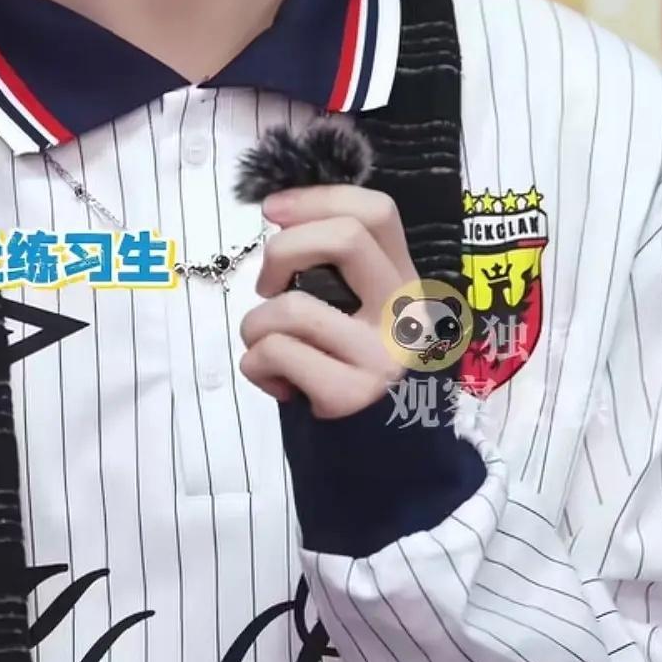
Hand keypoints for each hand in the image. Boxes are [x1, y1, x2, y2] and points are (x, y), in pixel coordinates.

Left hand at [238, 184, 416, 417]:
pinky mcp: (351, 394)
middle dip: (281, 251)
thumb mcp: (367, 317)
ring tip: (267, 349)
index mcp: (406, 284)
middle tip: (266, 286)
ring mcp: (382, 355)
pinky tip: (277, 384)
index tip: (272, 210)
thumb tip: (283, 219)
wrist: (388, 463)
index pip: (377, 212)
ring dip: (254, 325)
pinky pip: (275, 353)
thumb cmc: (356, 375)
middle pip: (344, 238)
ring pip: (291, 308)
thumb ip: (341, 274)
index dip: (318, 198)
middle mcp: (404, 314)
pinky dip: (255, 366)